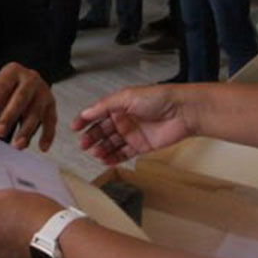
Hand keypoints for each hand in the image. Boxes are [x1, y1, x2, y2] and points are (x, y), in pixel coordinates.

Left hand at [0, 62, 56, 149]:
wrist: (28, 82)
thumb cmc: (7, 90)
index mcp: (12, 72)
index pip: (1, 87)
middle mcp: (31, 79)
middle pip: (20, 99)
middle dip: (9, 116)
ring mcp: (43, 93)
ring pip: (35, 113)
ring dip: (26, 130)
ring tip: (16, 145)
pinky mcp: (52, 106)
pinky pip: (51, 122)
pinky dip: (48, 135)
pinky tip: (42, 148)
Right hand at [71, 83, 198, 165]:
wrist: (182, 112)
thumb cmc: (159, 98)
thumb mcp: (127, 97)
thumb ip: (105, 106)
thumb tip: (87, 112)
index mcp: (119, 104)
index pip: (97, 113)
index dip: (85, 120)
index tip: (74, 127)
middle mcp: (125, 119)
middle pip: (103, 130)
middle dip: (92, 137)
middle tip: (83, 144)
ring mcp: (133, 133)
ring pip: (111, 143)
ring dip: (102, 148)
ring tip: (95, 153)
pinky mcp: (142, 146)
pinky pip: (124, 154)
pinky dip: (114, 158)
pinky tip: (105, 160)